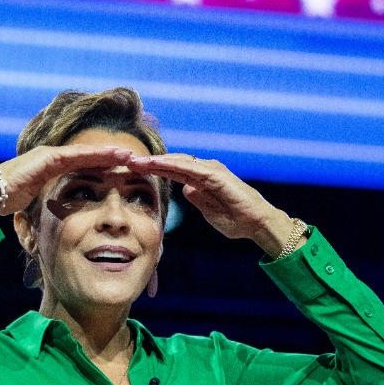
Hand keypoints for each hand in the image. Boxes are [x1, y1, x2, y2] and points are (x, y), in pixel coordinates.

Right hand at [0, 145, 134, 215]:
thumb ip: (46, 207)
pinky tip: (114, 155)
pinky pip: (77, 155)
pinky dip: (97, 155)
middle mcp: (51, 159)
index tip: (121, 170)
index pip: (81, 167)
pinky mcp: (48, 158)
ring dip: (108, 153)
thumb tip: (53, 222)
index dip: (101, 167)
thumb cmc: (5, 203)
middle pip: (87, 157)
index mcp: (49, 170)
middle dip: (110, 157)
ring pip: (85, 153)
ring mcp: (49, 156)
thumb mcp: (32, 205)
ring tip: (130, 154)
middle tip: (133, 159)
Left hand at [126, 154, 294, 253]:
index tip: (131, 171)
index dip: (151, 170)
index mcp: (200, 180)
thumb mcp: (208, 210)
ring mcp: (211, 170)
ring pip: (178, 162)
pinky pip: (190, 168)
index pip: (171, 171)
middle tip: (126, 161)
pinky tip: (156, 164)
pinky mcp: (216, 175)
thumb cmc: (236, 220)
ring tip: (136, 161)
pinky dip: (172, 165)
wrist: (257, 224)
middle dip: (149, 162)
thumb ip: (198, 199)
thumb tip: (186, 190)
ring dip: (156, 161)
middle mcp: (204, 171)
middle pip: (171, 163)